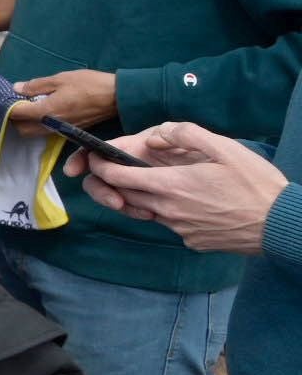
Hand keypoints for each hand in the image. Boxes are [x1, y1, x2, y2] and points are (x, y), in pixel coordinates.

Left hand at [7, 67, 119, 129]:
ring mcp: (61, 131)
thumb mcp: (61, 79)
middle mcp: (51, 125)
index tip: (6, 99)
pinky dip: (40, 125)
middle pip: (23, 130)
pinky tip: (43, 112)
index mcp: (47, 112)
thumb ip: (37, 85)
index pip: (18, 115)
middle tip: (17, 105)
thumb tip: (17, 89)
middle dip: (15, 120)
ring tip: (29, 107)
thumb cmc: (89, 84)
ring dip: (27, 124)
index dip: (9, 108)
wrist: (117, 97)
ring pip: (35, 133)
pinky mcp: (69, 131)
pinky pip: (47, 132)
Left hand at [79, 121, 289, 254]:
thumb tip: (155, 136)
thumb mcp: (224, 147)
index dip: (99, 165)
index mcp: (171, 185)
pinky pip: (168, 223)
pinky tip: (186, 200)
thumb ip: (185, 134)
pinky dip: (167, 210)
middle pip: (123, 195)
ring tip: (152, 181)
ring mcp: (179, 229)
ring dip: (140, 196)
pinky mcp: (191, 240)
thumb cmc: (256, 184)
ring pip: (145, 210)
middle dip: (111, 182)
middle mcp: (168, 210)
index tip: (94, 158)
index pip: (117, 176)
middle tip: (114, 168)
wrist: (280, 224)